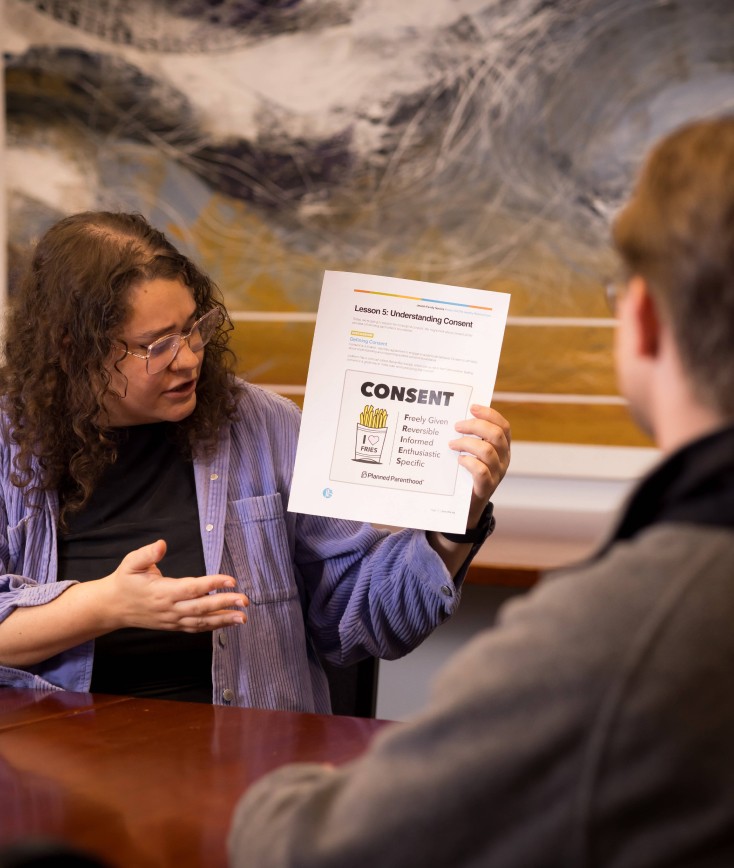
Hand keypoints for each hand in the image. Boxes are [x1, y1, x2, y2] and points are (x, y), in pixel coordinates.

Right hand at [102, 539, 248, 632]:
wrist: (112, 607)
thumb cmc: (124, 581)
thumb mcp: (131, 563)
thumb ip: (147, 553)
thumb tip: (162, 544)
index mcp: (162, 591)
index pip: (192, 588)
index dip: (213, 584)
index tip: (231, 580)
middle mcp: (170, 608)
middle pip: (201, 607)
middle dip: (225, 604)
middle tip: (245, 600)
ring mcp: (172, 619)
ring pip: (201, 621)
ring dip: (223, 620)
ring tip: (243, 617)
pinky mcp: (173, 625)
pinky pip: (196, 627)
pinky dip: (213, 626)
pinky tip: (227, 622)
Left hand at [449, 406, 510, 527]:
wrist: (468, 506)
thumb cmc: (467, 474)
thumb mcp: (473, 453)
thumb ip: (471, 438)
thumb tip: (456, 417)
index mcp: (503, 448)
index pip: (503, 426)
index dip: (490, 414)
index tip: (472, 407)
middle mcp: (504, 459)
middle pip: (497, 435)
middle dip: (476, 426)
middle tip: (457, 426)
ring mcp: (497, 474)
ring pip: (488, 451)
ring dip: (466, 443)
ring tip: (452, 444)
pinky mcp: (486, 488)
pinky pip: (481, 471)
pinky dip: (469, 462)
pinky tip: (459, 460)